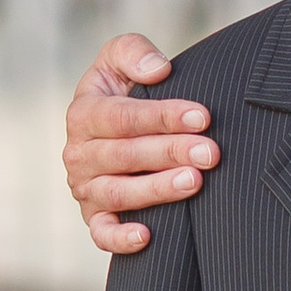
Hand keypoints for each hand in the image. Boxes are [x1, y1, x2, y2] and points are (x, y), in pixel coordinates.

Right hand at [61, 35, 219, 256]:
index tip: (202, 116)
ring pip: (119, 193)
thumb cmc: (125, 90)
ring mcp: (86, 188)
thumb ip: (133, 52)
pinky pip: (102, 234)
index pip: (123, 117)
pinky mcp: (94, 218)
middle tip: (211, 152)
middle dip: (170, 152)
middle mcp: (79, 153)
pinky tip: (147, 236)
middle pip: (125, 155)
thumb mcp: (120, 59)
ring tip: (195, 181)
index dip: (163, 116)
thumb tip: (159, 70)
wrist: (116, 130)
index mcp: (84, 113)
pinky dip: (120, 238)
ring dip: (157, 189)